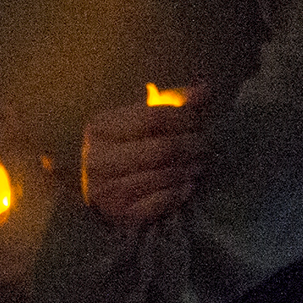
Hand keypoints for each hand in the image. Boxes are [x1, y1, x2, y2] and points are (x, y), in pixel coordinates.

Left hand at [0, 106, 55, 290]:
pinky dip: (32, 213)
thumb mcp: (32, 183)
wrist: (103, 280)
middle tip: (24, 162)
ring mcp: (2, 273)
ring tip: (49, 173)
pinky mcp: (28, 276)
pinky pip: (18, 235)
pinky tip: (58, 195)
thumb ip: (13, 148)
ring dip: (19, 191)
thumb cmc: (55, 233)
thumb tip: (1, 111)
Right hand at [80, 83, 210, 227]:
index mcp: (99, 127)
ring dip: (190, 168)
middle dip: (193, 145)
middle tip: (206, 145)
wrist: (96, 191)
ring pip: (165, 175)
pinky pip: (162, 201)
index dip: (185, 118)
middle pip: (162, 148)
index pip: (153, 118)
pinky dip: (181, 192)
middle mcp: (98, 158)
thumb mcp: (138, 121)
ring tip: (200, 163)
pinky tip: (187, 184)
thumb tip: (205, 89)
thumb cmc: (123, 149)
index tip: (200, 121)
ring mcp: (108, 189)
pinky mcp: (121, 213)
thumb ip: (173, 103)